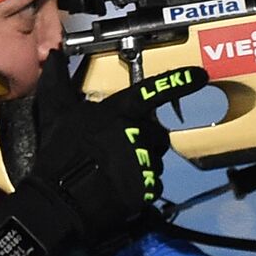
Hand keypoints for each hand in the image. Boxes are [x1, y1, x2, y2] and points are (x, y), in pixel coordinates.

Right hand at [0, 50, 207, 255]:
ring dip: (143, 162)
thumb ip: (57, 80)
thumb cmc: (58, 154)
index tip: (200, 76)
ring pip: (156, 158)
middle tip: (118, 150)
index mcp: (119, 112)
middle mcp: (137, 132)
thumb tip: (54, 53)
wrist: (60, 202)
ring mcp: (144, 161)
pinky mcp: (147, 187)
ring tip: (115, 171)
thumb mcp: (54, 113)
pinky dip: (141, 185)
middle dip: (144, 139)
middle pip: (156, 132)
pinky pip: (154, 182)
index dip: (178, 82)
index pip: (153, 91)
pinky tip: (120, 187)